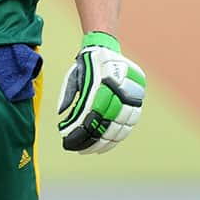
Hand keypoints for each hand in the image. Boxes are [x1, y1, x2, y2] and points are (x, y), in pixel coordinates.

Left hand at [57, 31, 145, 153]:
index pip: (91, 112)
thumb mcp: (74, 75)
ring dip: (105, 142)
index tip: (67, 137)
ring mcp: (132, 96)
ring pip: (120, 126)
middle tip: (77, 149)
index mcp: (102, 81)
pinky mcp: (137, 101)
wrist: (107, 48)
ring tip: (91, 151)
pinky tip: (106, 145)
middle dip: (91, 139)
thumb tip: (62, 115)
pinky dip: (118, 136)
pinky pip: (129, 124)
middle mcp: (120, 89)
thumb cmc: (87, 64)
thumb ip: (69, 94)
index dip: (80, 128)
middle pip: (107, 122)